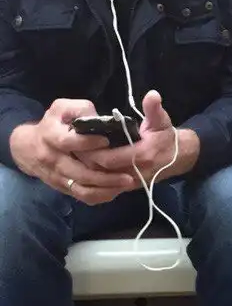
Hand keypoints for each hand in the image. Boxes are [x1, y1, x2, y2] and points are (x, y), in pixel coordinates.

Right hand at [9, 99, 135, 204]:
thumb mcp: (62, 109)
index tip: (106, 140)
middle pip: (80, 172)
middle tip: (129, 173)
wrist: (28, 148)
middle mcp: (53, 159)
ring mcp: (58, 176)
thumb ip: (81, 110)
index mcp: (51, 136)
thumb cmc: (53, 124)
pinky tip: (117, 189)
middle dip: (106, 175)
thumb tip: (102, 120)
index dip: (87, 142)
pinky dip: (101, 196)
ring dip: (107, 188)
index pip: (68, 142)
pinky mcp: (64, 188)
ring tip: (127, 182)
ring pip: (83, 188)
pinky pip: (83, 196)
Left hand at [83, 91, 181, 184]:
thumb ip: (154, 109)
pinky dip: (95, 180)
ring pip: (102, 182)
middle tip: (71, 148)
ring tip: (74, 157)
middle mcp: (136, 172)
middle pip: (102, 171)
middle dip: (85, 161)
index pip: (109, 159)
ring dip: (88, 171)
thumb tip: (152, 95)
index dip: (92, 152)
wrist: (179, 158)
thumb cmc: (167, 137)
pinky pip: (107, 187)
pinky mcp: (128, 187)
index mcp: (142, 155)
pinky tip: (84, 169)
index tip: (78, 141)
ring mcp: (132, 182)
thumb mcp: (162, 120)